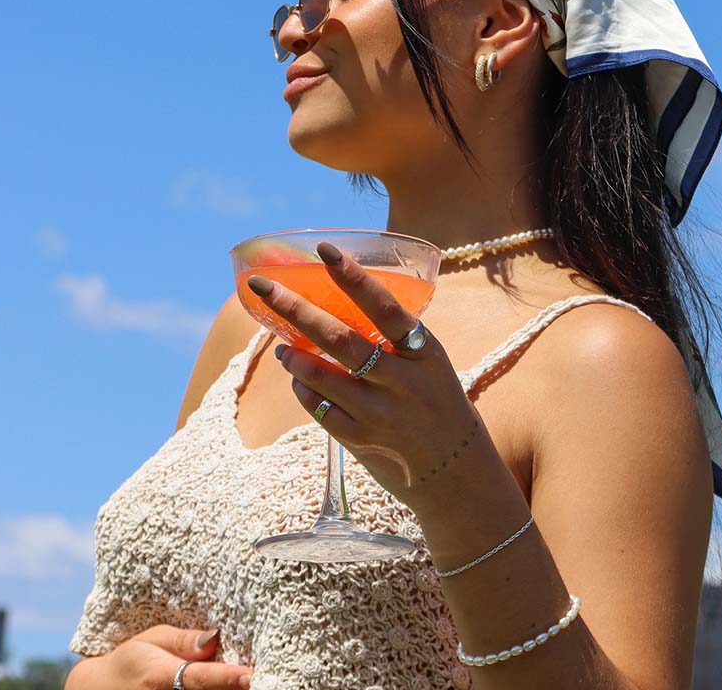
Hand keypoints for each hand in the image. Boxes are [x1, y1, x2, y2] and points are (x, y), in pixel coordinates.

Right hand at [66, 627, 251, 689]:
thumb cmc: (131, 660)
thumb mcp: (153, 639)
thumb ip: (185, 641)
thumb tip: (214, 639)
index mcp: (160, 677)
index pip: (200, 678)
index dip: (227, 677)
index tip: (251, 675)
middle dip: (237, 688)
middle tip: (267, 676)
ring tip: (258, 682)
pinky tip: (236, 686)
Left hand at [247, 241, 491, 513]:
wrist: (458, 471)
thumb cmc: (438, 402)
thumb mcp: (430, 363)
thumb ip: (394, 338)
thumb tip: (339, 304)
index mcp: (423, 350)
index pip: (385, 306)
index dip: (354, 277)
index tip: (325, 251)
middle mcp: (402, 380)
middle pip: (340, 339)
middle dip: (296, 309)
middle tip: (263, 287)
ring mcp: (381, 413)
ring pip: (322, 376)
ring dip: (294, 357)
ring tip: (282, 347)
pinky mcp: (363, 441)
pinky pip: (320, 409)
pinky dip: (305, 391)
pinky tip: (300, 382)